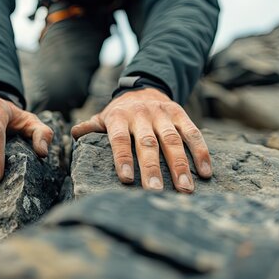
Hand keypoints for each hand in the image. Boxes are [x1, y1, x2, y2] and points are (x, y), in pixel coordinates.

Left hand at [71, 88, 211, 192]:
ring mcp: (163, 114)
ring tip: (185, 189)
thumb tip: (73, 135)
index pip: (119, 139)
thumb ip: (90, 127)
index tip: (126, 180)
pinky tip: (206, 172)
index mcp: (119, 117)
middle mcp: (141, 115)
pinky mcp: (181, 114)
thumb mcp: (103, 116)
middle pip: (147, 143)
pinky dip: (201, 152)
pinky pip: (193, 132)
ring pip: (172, 140)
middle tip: (156, 191)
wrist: (145, 87)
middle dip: (152, 167)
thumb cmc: (121, 112)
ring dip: (180, 165)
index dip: (122, 158)